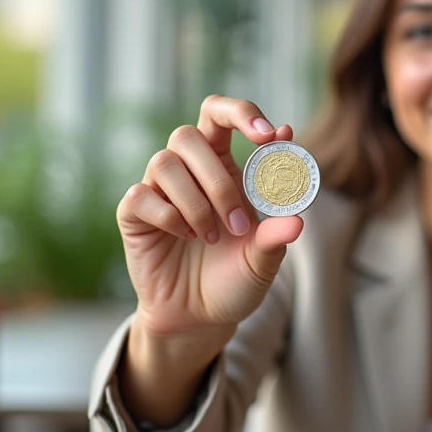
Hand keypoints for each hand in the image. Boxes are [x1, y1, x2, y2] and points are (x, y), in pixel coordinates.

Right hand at [117, 95, 304, 337]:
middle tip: (239, 224)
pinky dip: (168, 216)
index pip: (223, 115)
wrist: (200, 318)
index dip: (243, 114)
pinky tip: (185, 237)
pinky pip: (141, 195)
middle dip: (218, 179)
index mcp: (225, 167)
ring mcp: (158, 190)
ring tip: (210, 237)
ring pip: (164, 162)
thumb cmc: (235, 280)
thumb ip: (277, 237)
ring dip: (195, 203)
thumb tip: (297, 218)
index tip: (271, 136)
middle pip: (188, 135)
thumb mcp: (263, 262)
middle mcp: (189, 171)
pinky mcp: (134, 214)